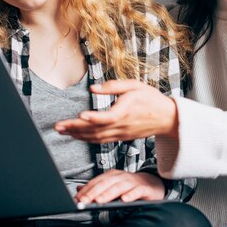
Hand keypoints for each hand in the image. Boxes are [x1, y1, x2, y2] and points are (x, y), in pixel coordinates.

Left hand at [55, 79, 178, 142]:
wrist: (167, 118)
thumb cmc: (151, 99)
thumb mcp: (134, 85)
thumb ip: (113, 86)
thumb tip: (93, 88)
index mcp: (126, 111)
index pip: (107, 117)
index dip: (93, 118)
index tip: (80, 115)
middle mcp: (122, 125)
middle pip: (96, 129)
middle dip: (75, 129)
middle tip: (58, 126)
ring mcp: (121, 133)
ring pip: (96, 137)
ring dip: (78, 135)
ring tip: (62, 131)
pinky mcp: (121, 137)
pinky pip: (101, 140)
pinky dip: (87, 139)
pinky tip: (77, 135)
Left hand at [75, 169, 164, 203]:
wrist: (151, 184)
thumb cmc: (129, 186)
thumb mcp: (111, 186)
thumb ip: (96, 188)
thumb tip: (78, 189)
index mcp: (111, 176)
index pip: (96, 182)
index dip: (86, 190)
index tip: (77, 199)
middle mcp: (120, 177)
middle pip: (105, 183)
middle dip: (93, 192)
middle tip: (84, 201)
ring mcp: (132, 181)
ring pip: (119, 187)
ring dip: (108, 194)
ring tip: (99, 201)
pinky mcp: (143, 188)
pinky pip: (136, 191)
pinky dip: (130, 195)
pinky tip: (124, 200)